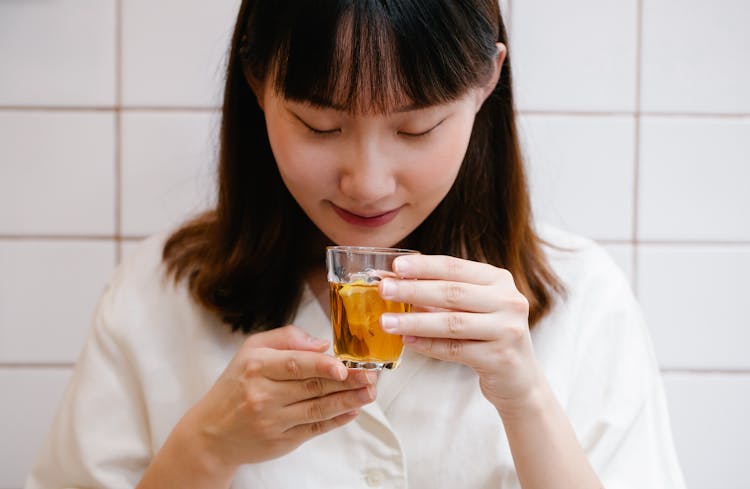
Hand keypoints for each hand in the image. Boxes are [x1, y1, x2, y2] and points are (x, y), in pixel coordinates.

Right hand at [178, 325, 376, 471]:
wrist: (211, 432)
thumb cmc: (236, 385)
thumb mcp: (251, 350)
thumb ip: (286, 339)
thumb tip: (321, 345)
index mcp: (256, 366)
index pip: (294, 365)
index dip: (322, 365)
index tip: (344, 366)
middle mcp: (263, 394)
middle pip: (312, 387)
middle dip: (347, 382)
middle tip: (371, 376)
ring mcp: (273, 420)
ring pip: (317, 409)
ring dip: (348, 401)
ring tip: (370, 392)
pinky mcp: (282, 441)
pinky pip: (315, 428)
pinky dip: (336, 420)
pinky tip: (353, 410)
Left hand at [378, 254, 543, 413]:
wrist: (518, 377)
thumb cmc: (486, 334)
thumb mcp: (471, 307)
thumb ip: (440, 293)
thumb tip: (394, 281)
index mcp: (499, 280)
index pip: (455, 267)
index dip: (424, 266)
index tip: (395, 266)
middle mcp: (508, 300)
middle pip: (452, 292)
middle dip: (413, 290)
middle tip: (384, 290)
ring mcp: (508, 329)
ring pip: (452, 323)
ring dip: (415, 321)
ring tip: (387, 321)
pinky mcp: (500, 358)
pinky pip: (455, 349)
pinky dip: (428, 345)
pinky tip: (407, 342)